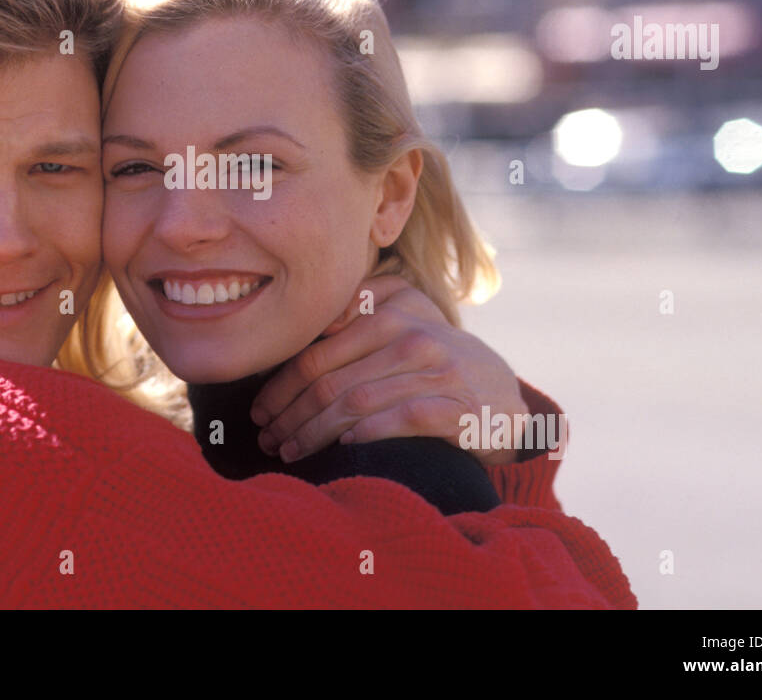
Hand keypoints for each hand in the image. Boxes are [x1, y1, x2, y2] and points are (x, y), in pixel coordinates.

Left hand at [249, 274, 526, 467]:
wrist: (503, 396)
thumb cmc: (435, 359)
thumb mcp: (403, 318)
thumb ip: (359, 310)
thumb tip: (302, 329)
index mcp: (390, 311)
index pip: (317, 352)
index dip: (281, 385)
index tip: (259, 410)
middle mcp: (413, 336)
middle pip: (329, 381)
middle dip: (289, 415)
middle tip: (266, 438)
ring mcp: (438, 371)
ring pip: (356, 404)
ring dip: (314, 433)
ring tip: (289, 451)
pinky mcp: (458, 407)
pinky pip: (400, 420)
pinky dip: (366, 434)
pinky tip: (343, 447)